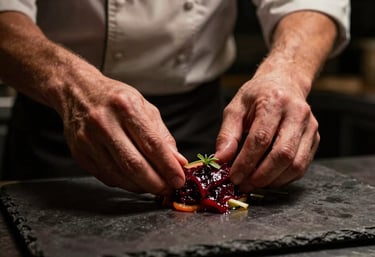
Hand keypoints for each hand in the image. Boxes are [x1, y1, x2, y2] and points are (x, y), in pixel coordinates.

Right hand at [57, 68, 186, 194]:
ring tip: (155, 186)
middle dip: (156, 183)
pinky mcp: (80, 154)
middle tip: (169, 189)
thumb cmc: (116, 99)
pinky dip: (125, 184)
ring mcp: (88, 140)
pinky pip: (107, 177)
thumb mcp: (144, 107)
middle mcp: (104, 123)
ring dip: (142, 187)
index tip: (179, 179)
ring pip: (120, 175)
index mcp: (125, 107)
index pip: (152, 144)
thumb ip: (162, 135)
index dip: (168, 166)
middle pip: (134, 164)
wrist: (77, 91)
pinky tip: (136, 181)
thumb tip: (177, 161)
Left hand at [215, 67, 318, 191]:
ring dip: (273, 180)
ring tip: (254, 183)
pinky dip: (283, 178)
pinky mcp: (315, 138)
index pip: (261, 138)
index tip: (234, 176)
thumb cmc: (258, 95)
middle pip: (282, 154)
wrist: (284, 82)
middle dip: (261, 175)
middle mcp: (297, 113)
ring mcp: (310, 127)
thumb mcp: (236, 108)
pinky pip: (301, 166)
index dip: (246, 162)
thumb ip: (227, 134)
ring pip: (295, 164)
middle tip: (244, 184)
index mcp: (275, 101)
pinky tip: (268, 178)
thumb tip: (221, 159)